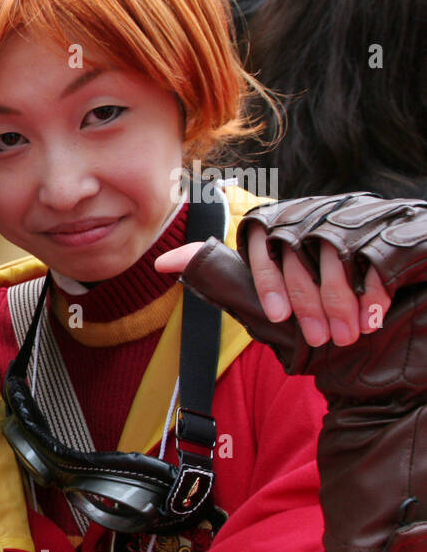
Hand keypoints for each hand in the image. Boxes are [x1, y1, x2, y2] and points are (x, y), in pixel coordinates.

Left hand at [157, 234, 390, 346]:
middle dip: (311, 304)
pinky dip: (373, 294)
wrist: (367, 276)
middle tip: (320, 339)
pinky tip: (371, 319)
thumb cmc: (301, 286)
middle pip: (302, 257)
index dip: (270, 283)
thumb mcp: (257, 280)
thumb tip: (162, 263)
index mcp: (278, 220)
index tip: (277, 317)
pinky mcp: (390, 228)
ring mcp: (351, 217)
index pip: (264, 247)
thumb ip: (215, 269)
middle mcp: (312, 212)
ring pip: (338, 260)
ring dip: (341, 304)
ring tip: (345, 336)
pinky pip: (376, 260)